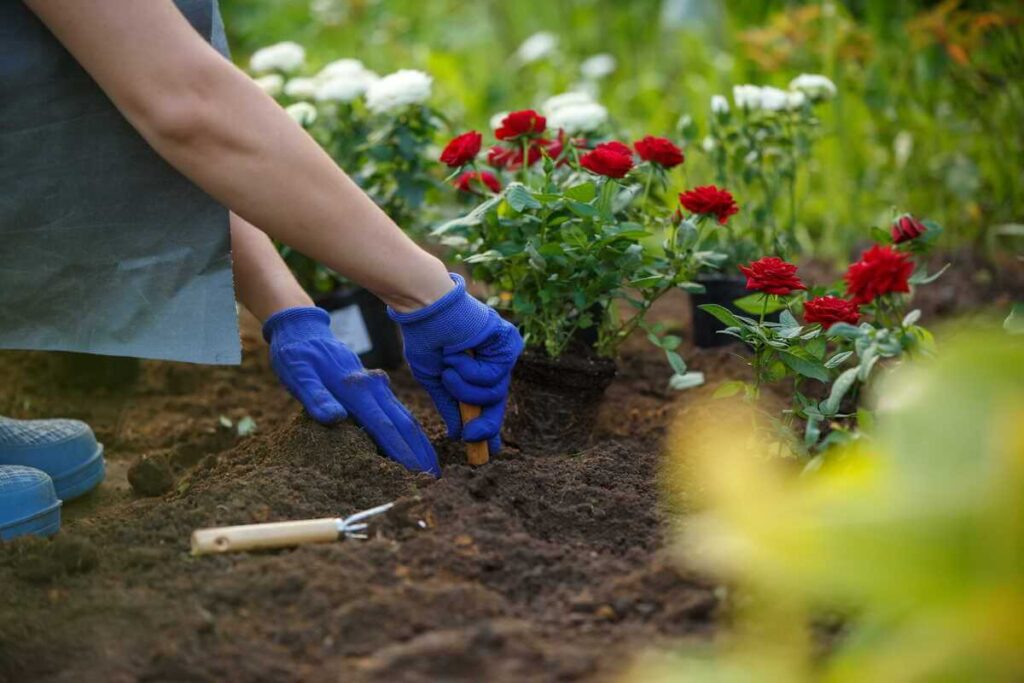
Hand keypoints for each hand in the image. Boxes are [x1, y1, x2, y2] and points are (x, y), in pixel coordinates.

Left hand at [263, 307, 438, 475]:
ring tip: (431, 467)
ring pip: (405, 417)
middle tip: (435, 479)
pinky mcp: (376, 386)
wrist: (303, 328)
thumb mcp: (298, 375)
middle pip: (404, 424)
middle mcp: (374, 387)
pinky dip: (410, 431)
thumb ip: (316, 397)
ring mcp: (378, 385)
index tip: (416, 474)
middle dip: (421, 453)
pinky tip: (415, 445)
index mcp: (356, 389)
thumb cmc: (296, 355)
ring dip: (420, 443)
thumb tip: (335, 418)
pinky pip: (398, 412)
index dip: (402, 453)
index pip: (385, 428)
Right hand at [389, 274, 523, 454]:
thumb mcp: (434, 380)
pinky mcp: (508, 342)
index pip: (487, 402)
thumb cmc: (426, 338)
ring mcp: (501, 352)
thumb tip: (459, 434)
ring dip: (465, 388)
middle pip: (496, 402)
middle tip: (472, 436)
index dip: (488, 426)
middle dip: (485, 424)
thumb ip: (449, 405)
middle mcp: (492, 361)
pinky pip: (494, 375)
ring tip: (449, 368)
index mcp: (476, 370)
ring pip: (493, 392)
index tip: (489, 451)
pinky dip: (471, 371)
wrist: (426, 309)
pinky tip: (459, 355)